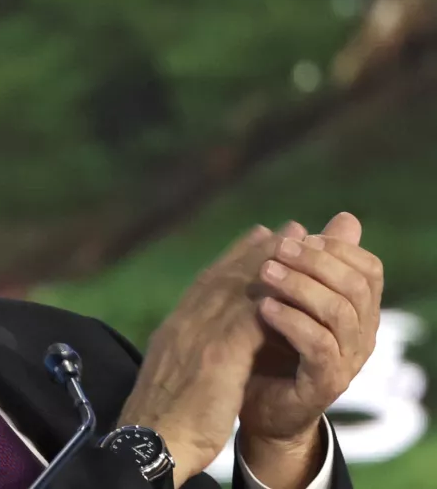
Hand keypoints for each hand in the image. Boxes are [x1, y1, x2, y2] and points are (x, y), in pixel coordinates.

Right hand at [117, 224, 281, 486]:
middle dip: (260, 250)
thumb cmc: (161, 421)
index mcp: (174, 329)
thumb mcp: (173, 376)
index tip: (259, 238)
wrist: (151, 442)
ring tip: (301, 245)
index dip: (237, 259)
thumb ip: (189, 353)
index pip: (207, 283)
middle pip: (226, 276)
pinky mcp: (216, 355)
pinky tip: (297, 288)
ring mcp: (198, 336)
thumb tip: (199, 348)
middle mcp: (184, 323)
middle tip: (289, 229)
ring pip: (240, 288)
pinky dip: (275, 299)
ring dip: (274, 264)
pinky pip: (252, 318)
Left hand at [239, 212, 383, 486]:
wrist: (253, 403)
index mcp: (357, 310)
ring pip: (339, 312)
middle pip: (357, 286)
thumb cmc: (271, 345)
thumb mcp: (287, 296)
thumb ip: (310, 261)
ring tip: (265, 273)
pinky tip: (263, 307)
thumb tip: (344, 217)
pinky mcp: (325, 383)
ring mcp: (347, 361)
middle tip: (276, 251)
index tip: (296, 237)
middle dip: (315, 262)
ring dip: (300, 286)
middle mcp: (360, 335)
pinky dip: (292, 320)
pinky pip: (319, 345)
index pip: (368, 268)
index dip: (335, 249)